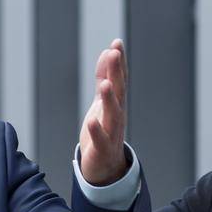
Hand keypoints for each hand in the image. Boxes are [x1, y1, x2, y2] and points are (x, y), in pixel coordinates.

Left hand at [79, 39, 128, 184]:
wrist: (105, 168)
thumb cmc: (104, 132)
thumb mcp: (102, 101)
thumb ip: (105, 78)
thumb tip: (108, 52)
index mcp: (116, 104)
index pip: (119, 80)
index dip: (118, 62)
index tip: (117, 43)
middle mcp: (117, 116)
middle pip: (119, 92)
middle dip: (117, 73)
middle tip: (115, 54)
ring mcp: (112, 133)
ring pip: (113, 114)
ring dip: (110, 99)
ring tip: (105, 84)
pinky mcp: (102, 150)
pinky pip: (101, 140)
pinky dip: (97, 131)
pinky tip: (91, 121)